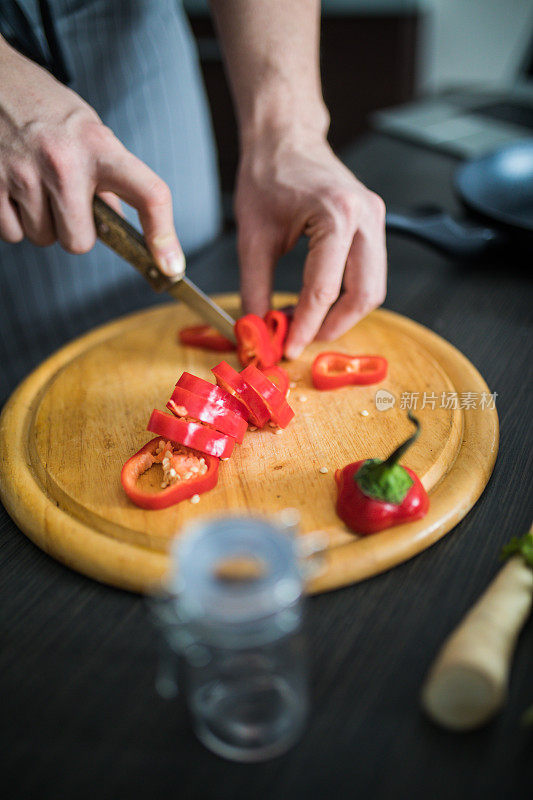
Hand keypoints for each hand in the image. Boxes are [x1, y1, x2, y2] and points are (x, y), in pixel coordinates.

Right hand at [0, 40, 183, 275]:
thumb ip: (110, 179)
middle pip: (79, 242)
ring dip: (40, 222)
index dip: (163, 235)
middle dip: (72, 230)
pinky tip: (13, 188)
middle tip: (63, 198)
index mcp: (100, 147)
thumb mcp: (90, 134)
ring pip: (43, 239)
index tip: (172, 266)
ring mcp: (24, 172)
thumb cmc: (48, 110)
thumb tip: (123, 229)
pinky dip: (12, 220)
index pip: (149, 194)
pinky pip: (11, 234)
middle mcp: (64, 161)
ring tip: (34, 183)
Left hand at [235, 130, 386, 358]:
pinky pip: (369, 272)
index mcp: (336, 216)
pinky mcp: (373, 223)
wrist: (284, 137)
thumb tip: (257, 330)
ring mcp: (375, 219)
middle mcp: (366, 217)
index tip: (287, 350)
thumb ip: (255, 289)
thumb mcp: (252, 238)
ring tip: (307, 321)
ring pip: (373, 287)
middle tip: (301, 340)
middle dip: (333, 326)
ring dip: (343, 313)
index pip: (323, 291)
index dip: (304, 327)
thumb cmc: (267, 175)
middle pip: (364, 295)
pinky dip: (347, 294)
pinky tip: (318, 301)